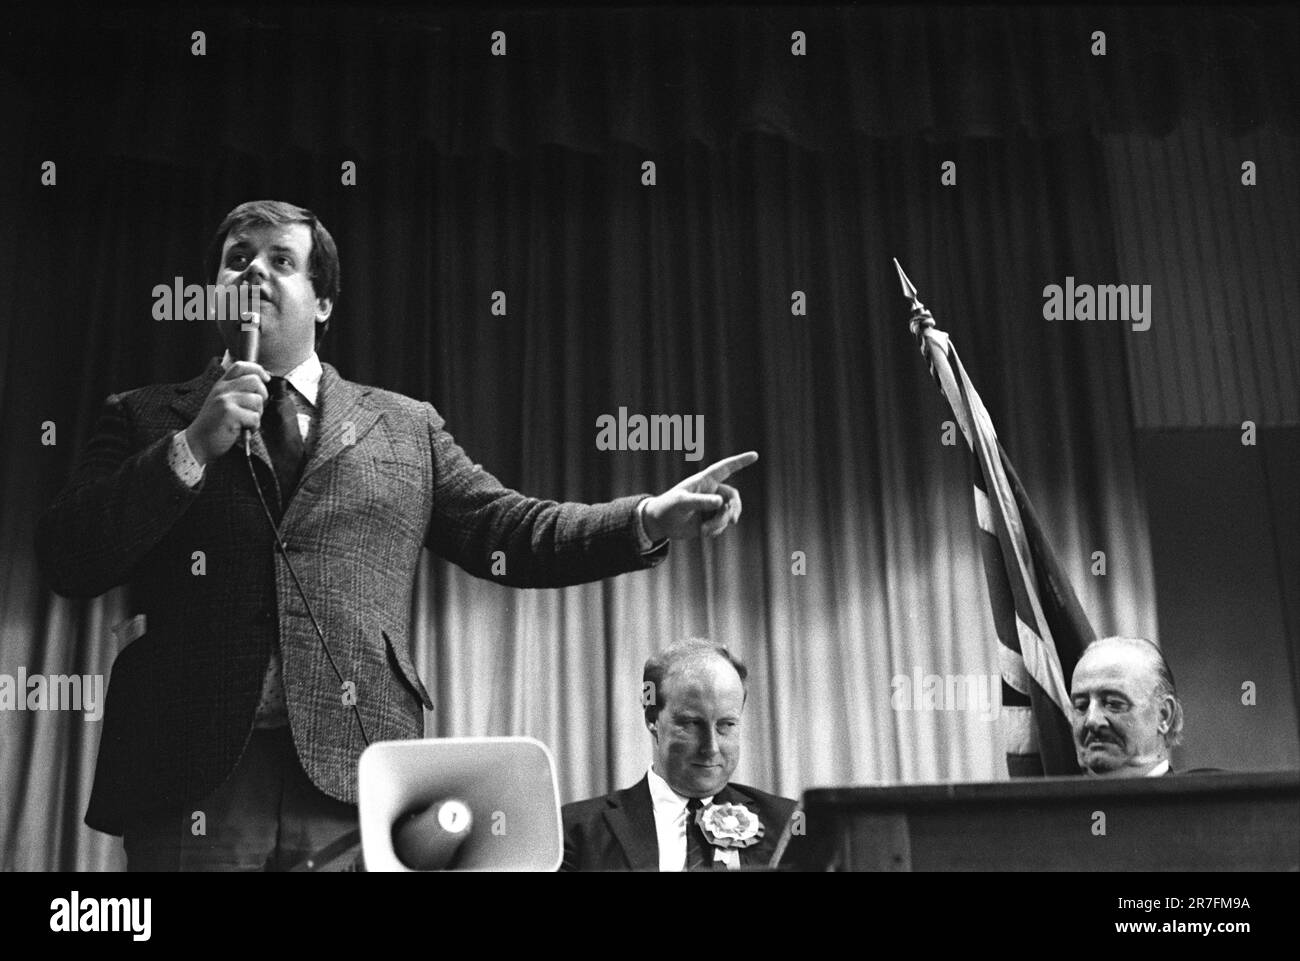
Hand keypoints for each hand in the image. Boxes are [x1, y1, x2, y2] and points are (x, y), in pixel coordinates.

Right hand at [184, 362, 269, 464]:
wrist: (198, 443)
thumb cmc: (215, 426)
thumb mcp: (222, 403)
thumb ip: (237, 392)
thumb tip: (263, 385)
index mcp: (221, 385)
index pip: (241, 366)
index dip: (258, 370)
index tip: (266, 379)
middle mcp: (222, 389)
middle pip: (255, 380)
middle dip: (262, 395)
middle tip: (255, 410)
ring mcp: (224, 400)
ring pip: (257, 400)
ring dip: (258, 414)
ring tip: (247, 422)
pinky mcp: (229, 413)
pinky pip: (255, 417)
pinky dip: (254, 427)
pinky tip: (244, 430)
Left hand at [641, 451, 757, 541]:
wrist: (660, 524)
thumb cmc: (668, 506)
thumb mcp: (682, 503)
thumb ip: (701, 502)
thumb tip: (720, 502)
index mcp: (704, 481)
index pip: (725, 468)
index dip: (740, 461)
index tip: (755, 455)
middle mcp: (711, 492)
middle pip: (733, 497)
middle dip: (734, 509)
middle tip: (732, 521)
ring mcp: (712, 506)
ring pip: (728, 513)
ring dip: (720, 523)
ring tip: (704, 530)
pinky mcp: (710, 519)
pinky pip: (722, 525)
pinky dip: (715, 530)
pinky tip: (702, 532)